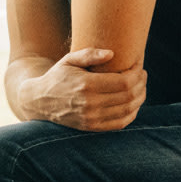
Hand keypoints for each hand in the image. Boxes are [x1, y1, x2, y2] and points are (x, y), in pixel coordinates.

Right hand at [18, 47, 146, 131]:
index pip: (125, 82)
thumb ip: (89, 54)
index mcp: (86, 85)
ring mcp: (91, 118)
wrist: (38, 101)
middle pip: (129, 95)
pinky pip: (121, 123)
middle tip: (142, 76)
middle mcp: (89, 103)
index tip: (138, 67)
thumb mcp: (68, 60)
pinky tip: (133, 104)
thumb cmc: (57, 77)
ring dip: (140, 98)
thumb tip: (112, 54)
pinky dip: (132, 113)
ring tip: (140, 88)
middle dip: (141, 84)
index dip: (137, 74)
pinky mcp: (91, 127)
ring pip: (128, 109)